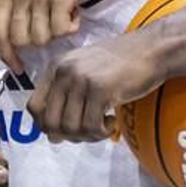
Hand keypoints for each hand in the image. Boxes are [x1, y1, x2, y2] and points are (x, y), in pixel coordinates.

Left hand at [0, 0, 119, 70]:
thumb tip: (25, 34)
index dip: (6, 52)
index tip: (17, 67)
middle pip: (20, 39)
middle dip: (39, 42)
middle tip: (55, 29)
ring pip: (41, 38)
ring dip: (58, 33)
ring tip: (68, 14)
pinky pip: (62, 30)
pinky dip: (72, 27)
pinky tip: (77, 11)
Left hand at [27, 36, 163, 142]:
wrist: (151, 49)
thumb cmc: (120, 64)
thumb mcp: (85, 72)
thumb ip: (66, 100)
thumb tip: (52, 137)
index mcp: (55, 67)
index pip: (34, 107)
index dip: (46, 125)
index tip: (66, 129)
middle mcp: (63, 72)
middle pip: (50, 123)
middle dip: (68, 136)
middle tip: (88, 132)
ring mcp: (81, 80)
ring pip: (70, 128)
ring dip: (87, 136)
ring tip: (102, 126)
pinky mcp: (100, 90)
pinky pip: (91, 127)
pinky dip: (101, 132)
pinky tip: (112, 121)